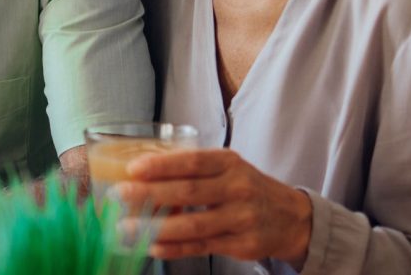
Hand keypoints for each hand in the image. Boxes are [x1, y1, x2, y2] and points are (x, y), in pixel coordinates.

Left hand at [117, 149, 311, 268]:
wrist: (291, 217)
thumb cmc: (245, 187)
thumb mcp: (227, 167)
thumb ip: (193, 169)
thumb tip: (141, 171)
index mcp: (229, 163)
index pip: (192, 162)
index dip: (162, 165)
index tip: (133, 169)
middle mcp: (238, 188)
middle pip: (189, 192)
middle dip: (151, 194)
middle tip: (120, 195)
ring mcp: (241, 219)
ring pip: (193, 225)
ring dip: (156, 227)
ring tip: (127, 227)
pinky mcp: (242, 245)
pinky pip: (202, 247)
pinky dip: (175, 248)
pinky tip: (152, 246)